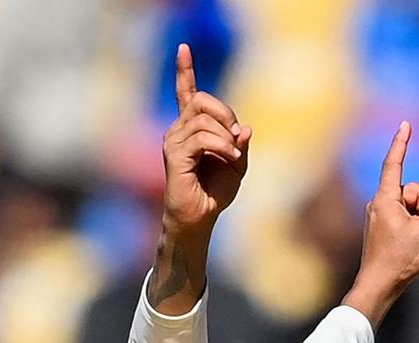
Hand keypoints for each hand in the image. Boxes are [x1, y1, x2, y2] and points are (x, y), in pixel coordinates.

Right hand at [149, 44, 250, 314]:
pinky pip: (203, 138)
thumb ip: (240, 144)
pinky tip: (228, 158)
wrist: (199, 218)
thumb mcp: (236, 165)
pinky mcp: (175, 154)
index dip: (185, 70)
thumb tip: (244, 128)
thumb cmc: (215, 193)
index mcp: (191, 129)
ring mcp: (173, 141)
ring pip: (204, 119)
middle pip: (202, 100)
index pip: (186, 93)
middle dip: (225, 113)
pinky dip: (222, 146)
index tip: (184, 47)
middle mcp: (178, 130)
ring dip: (226, 137)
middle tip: (237, 138)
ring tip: (233, 157)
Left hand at [344, 121, 418, 326]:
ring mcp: (382, 218)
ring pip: (414, 208)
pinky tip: (413, 250)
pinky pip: (409, 221)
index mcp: (384, 199)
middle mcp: (380, 204)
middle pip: (414, 191)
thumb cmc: (397, 260)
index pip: (394, 164)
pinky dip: (417, 230)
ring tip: (415, 244)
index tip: (405, 124)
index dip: (401, 143)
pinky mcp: (385, 230)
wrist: (378, 287)